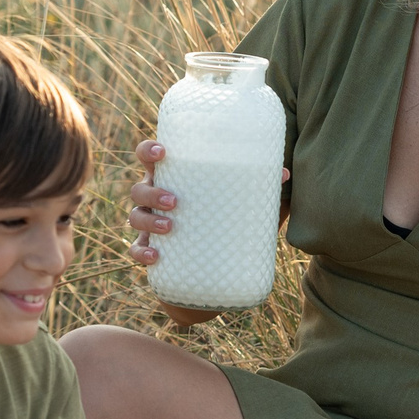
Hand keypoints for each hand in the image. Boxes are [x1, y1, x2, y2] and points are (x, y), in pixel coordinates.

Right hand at [127, 139, 291, 328]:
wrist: (214, 268)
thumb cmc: (227, 222)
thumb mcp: (245, 205)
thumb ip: (261, 189)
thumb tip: (283, 172)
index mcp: (174, 179)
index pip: (150, 157)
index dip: (149, 150)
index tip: (163, 152)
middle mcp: (156, 199)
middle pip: (139, 188)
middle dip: (152, 192)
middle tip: (175, 201)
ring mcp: (150, 225)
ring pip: (135, 216)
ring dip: (149, 219)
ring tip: (171, 226)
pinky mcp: (150, 251)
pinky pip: (136, 250)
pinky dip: (141, 253)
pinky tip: (155, 256)